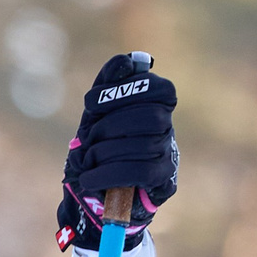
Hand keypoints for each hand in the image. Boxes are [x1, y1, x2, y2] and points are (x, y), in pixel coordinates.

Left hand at [55, 54, 176, 251]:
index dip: (122, 91)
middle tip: (88, 139)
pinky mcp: (164, 179)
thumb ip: (110, 83)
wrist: (96, 196)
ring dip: (104, 153)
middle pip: (150, 116)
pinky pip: (140, 171)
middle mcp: (167, 125)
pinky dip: (107, 174)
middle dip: (109, 126)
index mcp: (155, 103)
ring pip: (143, 143)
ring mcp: (169, 151)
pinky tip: (90, 178)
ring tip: (87, 161)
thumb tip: (130, 60)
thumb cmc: (98, 148)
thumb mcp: (96, 114)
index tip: (91, 103)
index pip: (156, 87)